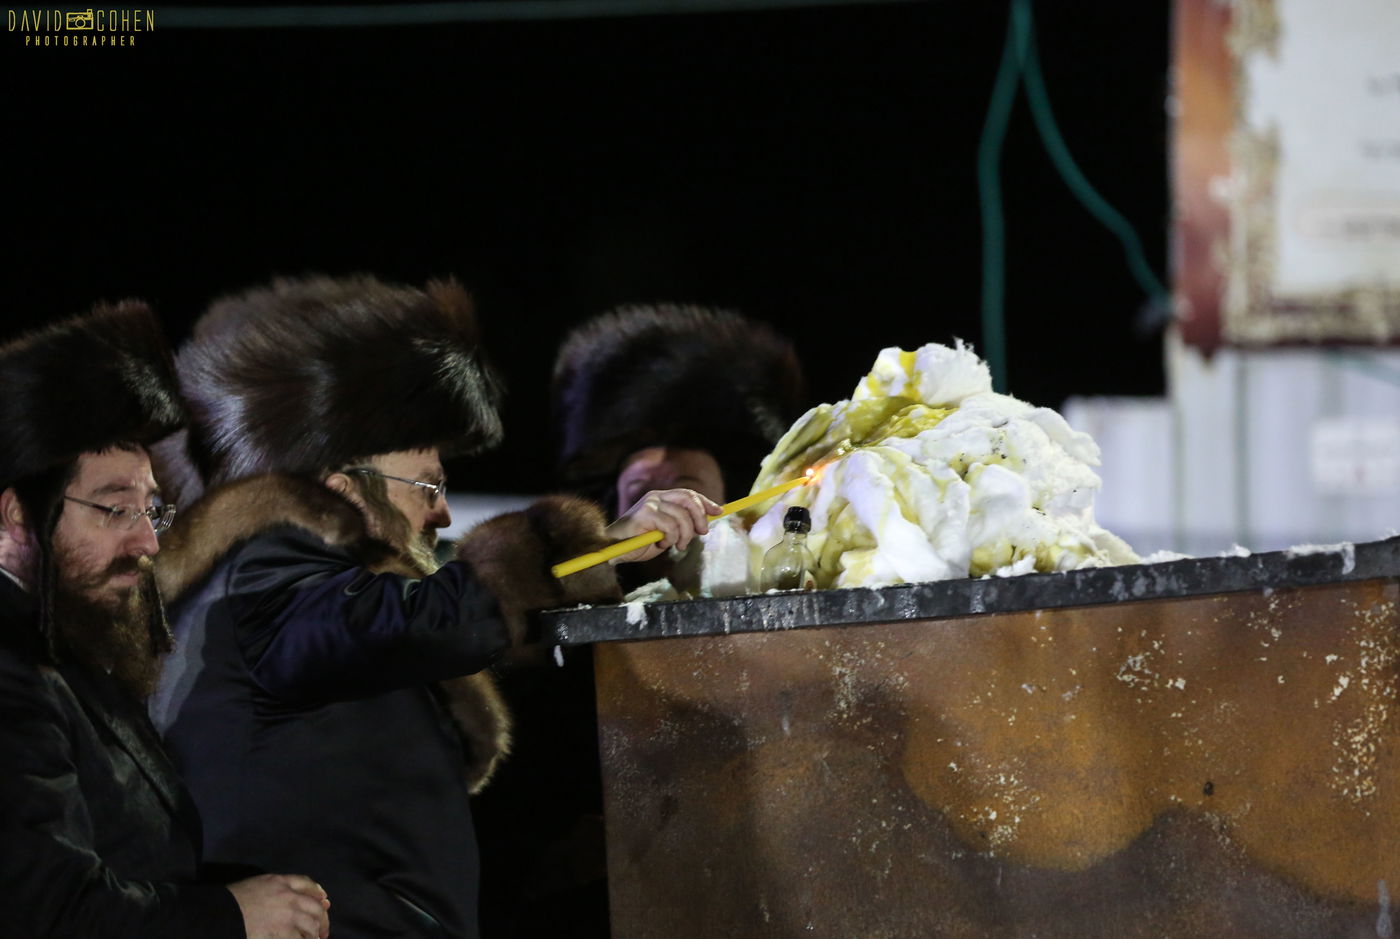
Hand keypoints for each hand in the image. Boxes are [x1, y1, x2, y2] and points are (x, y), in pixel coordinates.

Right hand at [228, 873, 329, 938]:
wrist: (222, 914)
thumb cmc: (233, 901)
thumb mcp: (256, 885)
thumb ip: (274, 888)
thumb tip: (290, 899)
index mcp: (280, 881)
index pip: (306, 883)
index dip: (317, 893)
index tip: (324, 901)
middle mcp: (289, 896)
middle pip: (316, 906)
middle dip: (323, 919)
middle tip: (323, 931)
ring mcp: (288, 914)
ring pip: (312, 924)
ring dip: (315, 934)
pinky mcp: (283, 932)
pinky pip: (300, 938)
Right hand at [606, 488, 721, 563]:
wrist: (615, 549)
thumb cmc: (641, 542)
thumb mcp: (668, 532)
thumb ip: (683, 524)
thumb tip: (706, 521)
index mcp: (662, 498)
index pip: (689, 494)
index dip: (705, 502)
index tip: (719, 511)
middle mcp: (656, 496)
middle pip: (688, 499)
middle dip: (700, 517)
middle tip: (702, 533)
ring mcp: (649, 503)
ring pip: (682, 516)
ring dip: (684, 535)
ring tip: (676, 545)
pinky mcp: (644, 514)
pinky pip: (670, 526)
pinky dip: (670, 538)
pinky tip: (661, 544)